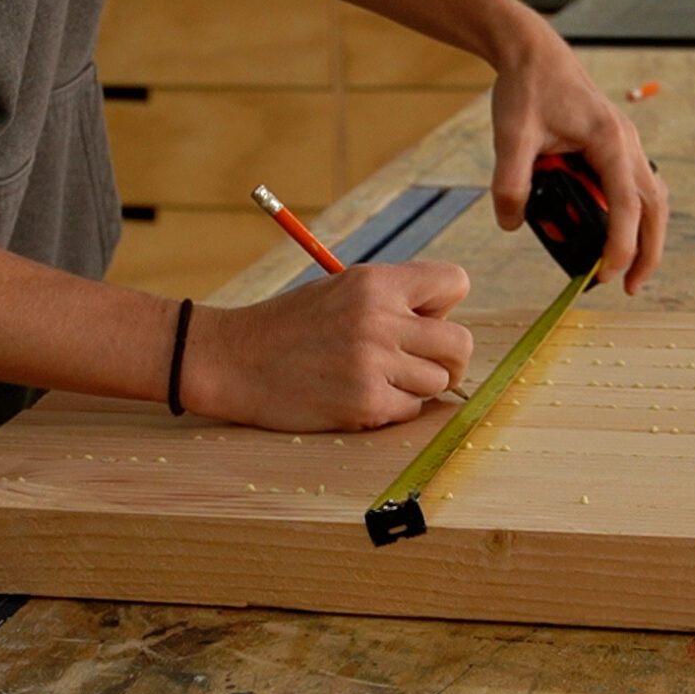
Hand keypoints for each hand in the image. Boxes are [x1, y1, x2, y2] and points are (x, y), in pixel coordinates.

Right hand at [179, 261, 472, 430]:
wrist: (233, 360)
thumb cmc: (290, 325)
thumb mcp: (341, 290)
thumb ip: (393, 300)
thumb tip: (444, 324)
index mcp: (376, 283)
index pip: (455, 282)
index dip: (444, 306)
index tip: (422, 322)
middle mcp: (380, 319)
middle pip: (461, 343)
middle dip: (447, 358)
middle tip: (418, 364)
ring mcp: (374, 364)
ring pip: (439, 382)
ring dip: (416, 386)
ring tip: (378, 379)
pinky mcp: (365, 403)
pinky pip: (411, 410)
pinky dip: (393, 409)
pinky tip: (359, 396)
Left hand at [489, 22, 668, 293]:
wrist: (534, 54)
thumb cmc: (526, 89)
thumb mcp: (510, 136)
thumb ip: (509, 182)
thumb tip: (510, 225)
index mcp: (609, 142)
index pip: (626, 206)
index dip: (619, 246)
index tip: (604, 276)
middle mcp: (628, 145)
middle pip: (654, 208)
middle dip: (647, 251)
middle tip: (630, 287)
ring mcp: (627, 146)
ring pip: (652, 199)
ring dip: (646, 237)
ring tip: (626, 270)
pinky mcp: (617, 148)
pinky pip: (637, 188)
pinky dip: (635, 217)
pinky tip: (614, 235)